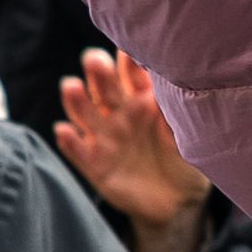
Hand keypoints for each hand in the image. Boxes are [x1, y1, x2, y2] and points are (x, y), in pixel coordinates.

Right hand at [52, 48, 213, 251]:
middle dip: (99, 73)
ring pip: (85, 114)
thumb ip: (177, 116)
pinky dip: (70, 141)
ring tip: (71, 86)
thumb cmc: (183, 160)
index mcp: (143, 100)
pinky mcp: (95, 165)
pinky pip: (78, 151)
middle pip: (105, 88)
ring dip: (76, 100)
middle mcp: (119, 114)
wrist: (178, 203)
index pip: (133, 75)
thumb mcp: (187, 138)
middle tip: (93, 58)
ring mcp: (104, 138)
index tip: (129, 48)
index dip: (130, 62)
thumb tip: (173, 91)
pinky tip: (64, 130)